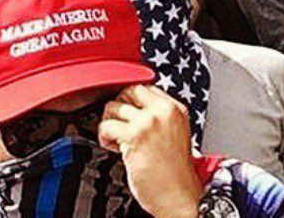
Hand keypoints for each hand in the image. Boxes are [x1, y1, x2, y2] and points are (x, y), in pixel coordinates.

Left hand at [99, 85, 203, 217]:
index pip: (146, 88)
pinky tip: (114, 148)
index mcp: (176, 109)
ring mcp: (149, 122)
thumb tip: (134, 110)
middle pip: (129, 90)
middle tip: (120, 124)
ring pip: (113, 106)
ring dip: (109, 123)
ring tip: (116, 139)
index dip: (131, 101)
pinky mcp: (135, 136)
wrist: (179, 195)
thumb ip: (159, 118)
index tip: (127, 115)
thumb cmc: (175, 173)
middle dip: (119, 106)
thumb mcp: (174, 134)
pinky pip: (106, 126)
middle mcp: (164, 111)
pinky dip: (104, 137)